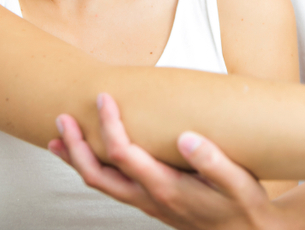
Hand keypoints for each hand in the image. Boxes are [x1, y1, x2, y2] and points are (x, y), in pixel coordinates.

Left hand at [49, 93, 280, 229]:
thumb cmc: (245, 207)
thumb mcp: (238, 183)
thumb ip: (213, 161)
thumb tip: (185, 137)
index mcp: (167, 188)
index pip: (124, 154)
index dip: (109, 124)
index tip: (104, 97)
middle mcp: (150, 199)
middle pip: (97, 175)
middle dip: (76, 145)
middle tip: (63, 117)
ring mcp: (147, 204)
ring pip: (100, 184)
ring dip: (77, 159)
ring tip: (59, 137)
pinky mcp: (150, 203)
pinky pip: (112, 187)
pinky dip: (93, 168)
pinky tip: (89, 155)